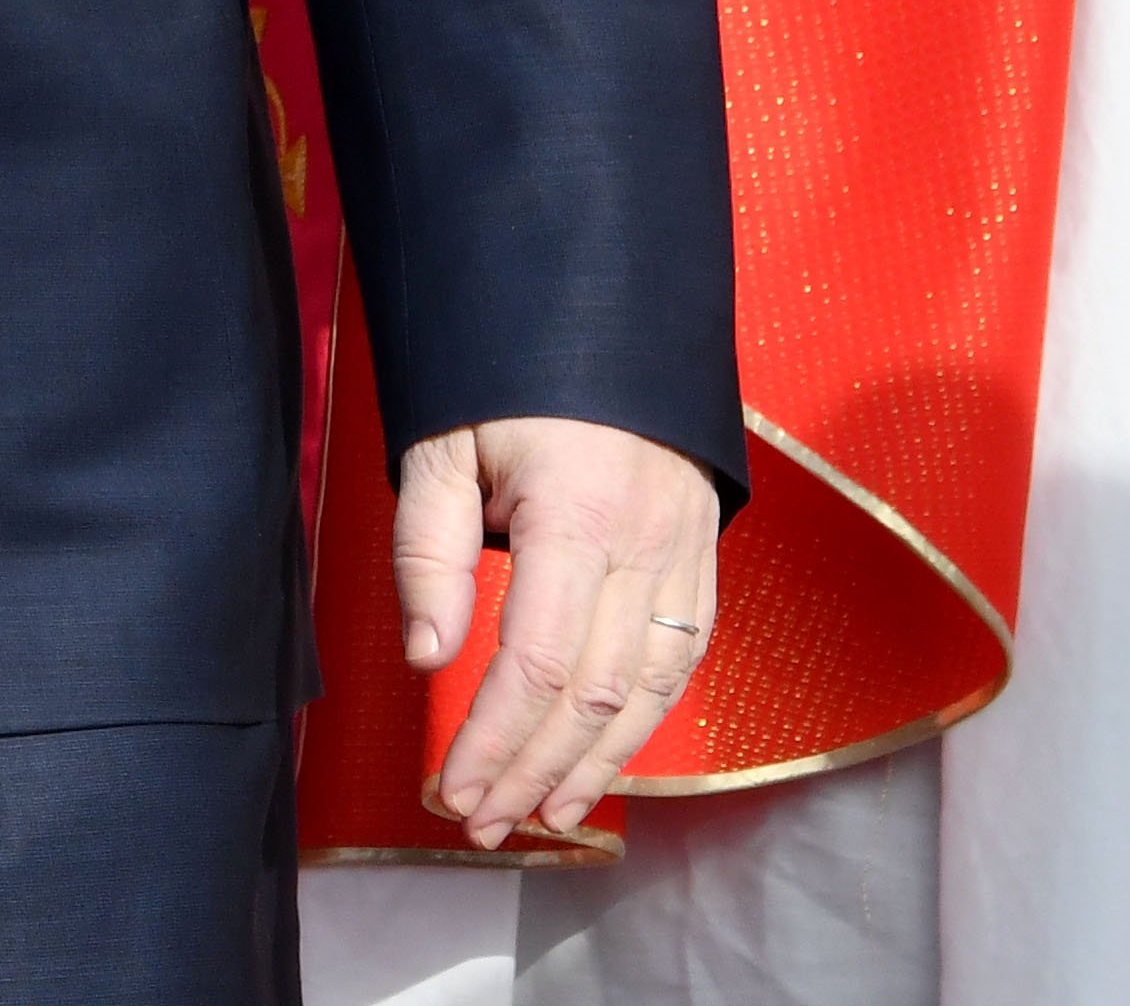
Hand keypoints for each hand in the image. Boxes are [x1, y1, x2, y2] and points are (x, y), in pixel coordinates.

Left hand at [401, 412, 722, 847]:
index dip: (493, 740)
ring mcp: (685, 550)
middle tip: (479, 820)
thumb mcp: (444, 440)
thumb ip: (430, 548)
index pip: (536, 662)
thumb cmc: (510, 374)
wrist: (608, 309)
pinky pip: (683, 656)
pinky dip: (645, 720)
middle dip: (532, 771)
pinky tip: (605, 757)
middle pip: (593, 695)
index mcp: (578, 513)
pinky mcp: (702, 553)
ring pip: (649, 691)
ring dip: (593, 766)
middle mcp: (645, 543)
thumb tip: (427, 658)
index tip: (451, 788)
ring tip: (540, 815)